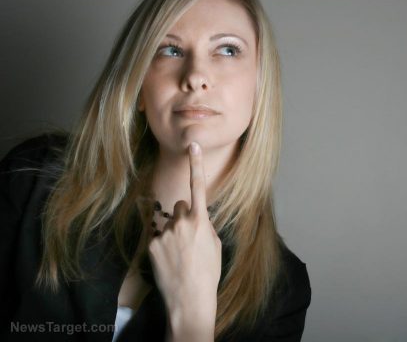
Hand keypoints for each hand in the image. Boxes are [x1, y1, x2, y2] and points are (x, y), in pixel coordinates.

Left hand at [147, 142, 220, 340]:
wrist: (190, 299)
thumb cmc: (208, 273)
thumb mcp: (215, 246)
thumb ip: (205, 226)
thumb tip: (196, 220)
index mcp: (201, 221)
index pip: (198, 187)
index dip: (196, 165)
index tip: (193, 146)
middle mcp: (181, 223)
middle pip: (179, 206)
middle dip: (183, 217)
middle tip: (189, 239)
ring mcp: (164, 234)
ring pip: (168, 223)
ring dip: (173, 232)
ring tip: (180, 255)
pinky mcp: (152, 245)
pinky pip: (158, 237)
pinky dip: (163, 246)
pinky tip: (169, 262)